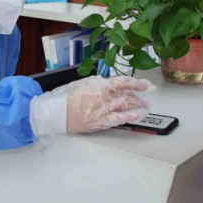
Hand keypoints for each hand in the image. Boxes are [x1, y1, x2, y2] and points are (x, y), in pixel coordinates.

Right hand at [30, 76, 151, 136]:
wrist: (57, 112)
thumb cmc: (67, 96)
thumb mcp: (84, 84)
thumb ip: (99, 84)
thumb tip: (110, 85)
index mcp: (100, 84)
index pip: (123, 82)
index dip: (136, 83)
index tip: (145, 84)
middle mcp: (104, 95)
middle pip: (126, 95)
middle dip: (138, 97)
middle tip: (145, 99)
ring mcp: (103, 108)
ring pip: (124, 105)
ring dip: (136, 106)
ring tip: (144, 108)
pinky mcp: (100, 121)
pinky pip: (117, 118)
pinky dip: (127, 116)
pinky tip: (135, 115)